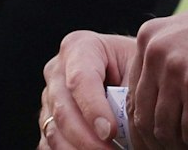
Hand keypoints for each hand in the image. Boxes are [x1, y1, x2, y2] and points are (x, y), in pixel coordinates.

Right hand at [40, 30, 135, 147]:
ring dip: (78, 149)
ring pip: (54, 131)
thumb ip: (130, 93)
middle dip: (87, 138)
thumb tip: (128, 125)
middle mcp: (57, 71)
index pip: (80, 79)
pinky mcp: (48, 120)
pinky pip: (50, 144)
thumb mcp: (139, 72)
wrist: (130, 75)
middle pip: (63, 109)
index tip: (110, 132)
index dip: (93, 108)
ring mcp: (49, 97)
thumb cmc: (138, 71)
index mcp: (80, 47)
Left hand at [123, 0, 187, 149]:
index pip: (133, 97)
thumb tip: (159, 112)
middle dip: (167, 142)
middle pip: (145, 117)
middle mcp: (155, 51)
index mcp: (148, 39)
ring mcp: (176, 68)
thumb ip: (168, 69)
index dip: (147, 128)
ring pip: (167, 130)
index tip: (164, 143)